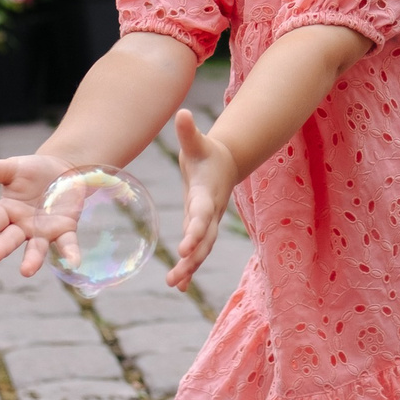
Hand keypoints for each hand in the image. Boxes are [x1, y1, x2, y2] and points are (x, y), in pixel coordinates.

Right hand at [0, 150, 80, 277]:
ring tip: (26, 271)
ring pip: (36, 248)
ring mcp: (43, 231)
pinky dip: (70, 254)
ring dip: (32, 260)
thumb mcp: (13, 168)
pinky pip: (67, 244)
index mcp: (7, 210)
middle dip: (2, 248)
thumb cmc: (33, 171)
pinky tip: (73, 263)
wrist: (62, 171)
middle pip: (11, 238)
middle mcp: (22, 225)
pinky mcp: (64, 230)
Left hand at [166, 110, 235, 292]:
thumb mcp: (197, 142)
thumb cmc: (207, 152)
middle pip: (203, 240)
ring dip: (189, 269)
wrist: (224, 163)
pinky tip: (179, 286)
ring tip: (174, 284)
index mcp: (207, 194)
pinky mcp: (201, 229)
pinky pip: (196, 252)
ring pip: (201, 250)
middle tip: (176, 276)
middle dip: (192, 260)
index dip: (194, 231)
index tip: (185, 249)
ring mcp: (207, 223)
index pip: (201, 215)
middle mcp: (210, 212)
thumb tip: (182, 113)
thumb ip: (189, 132)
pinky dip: (189, 269)